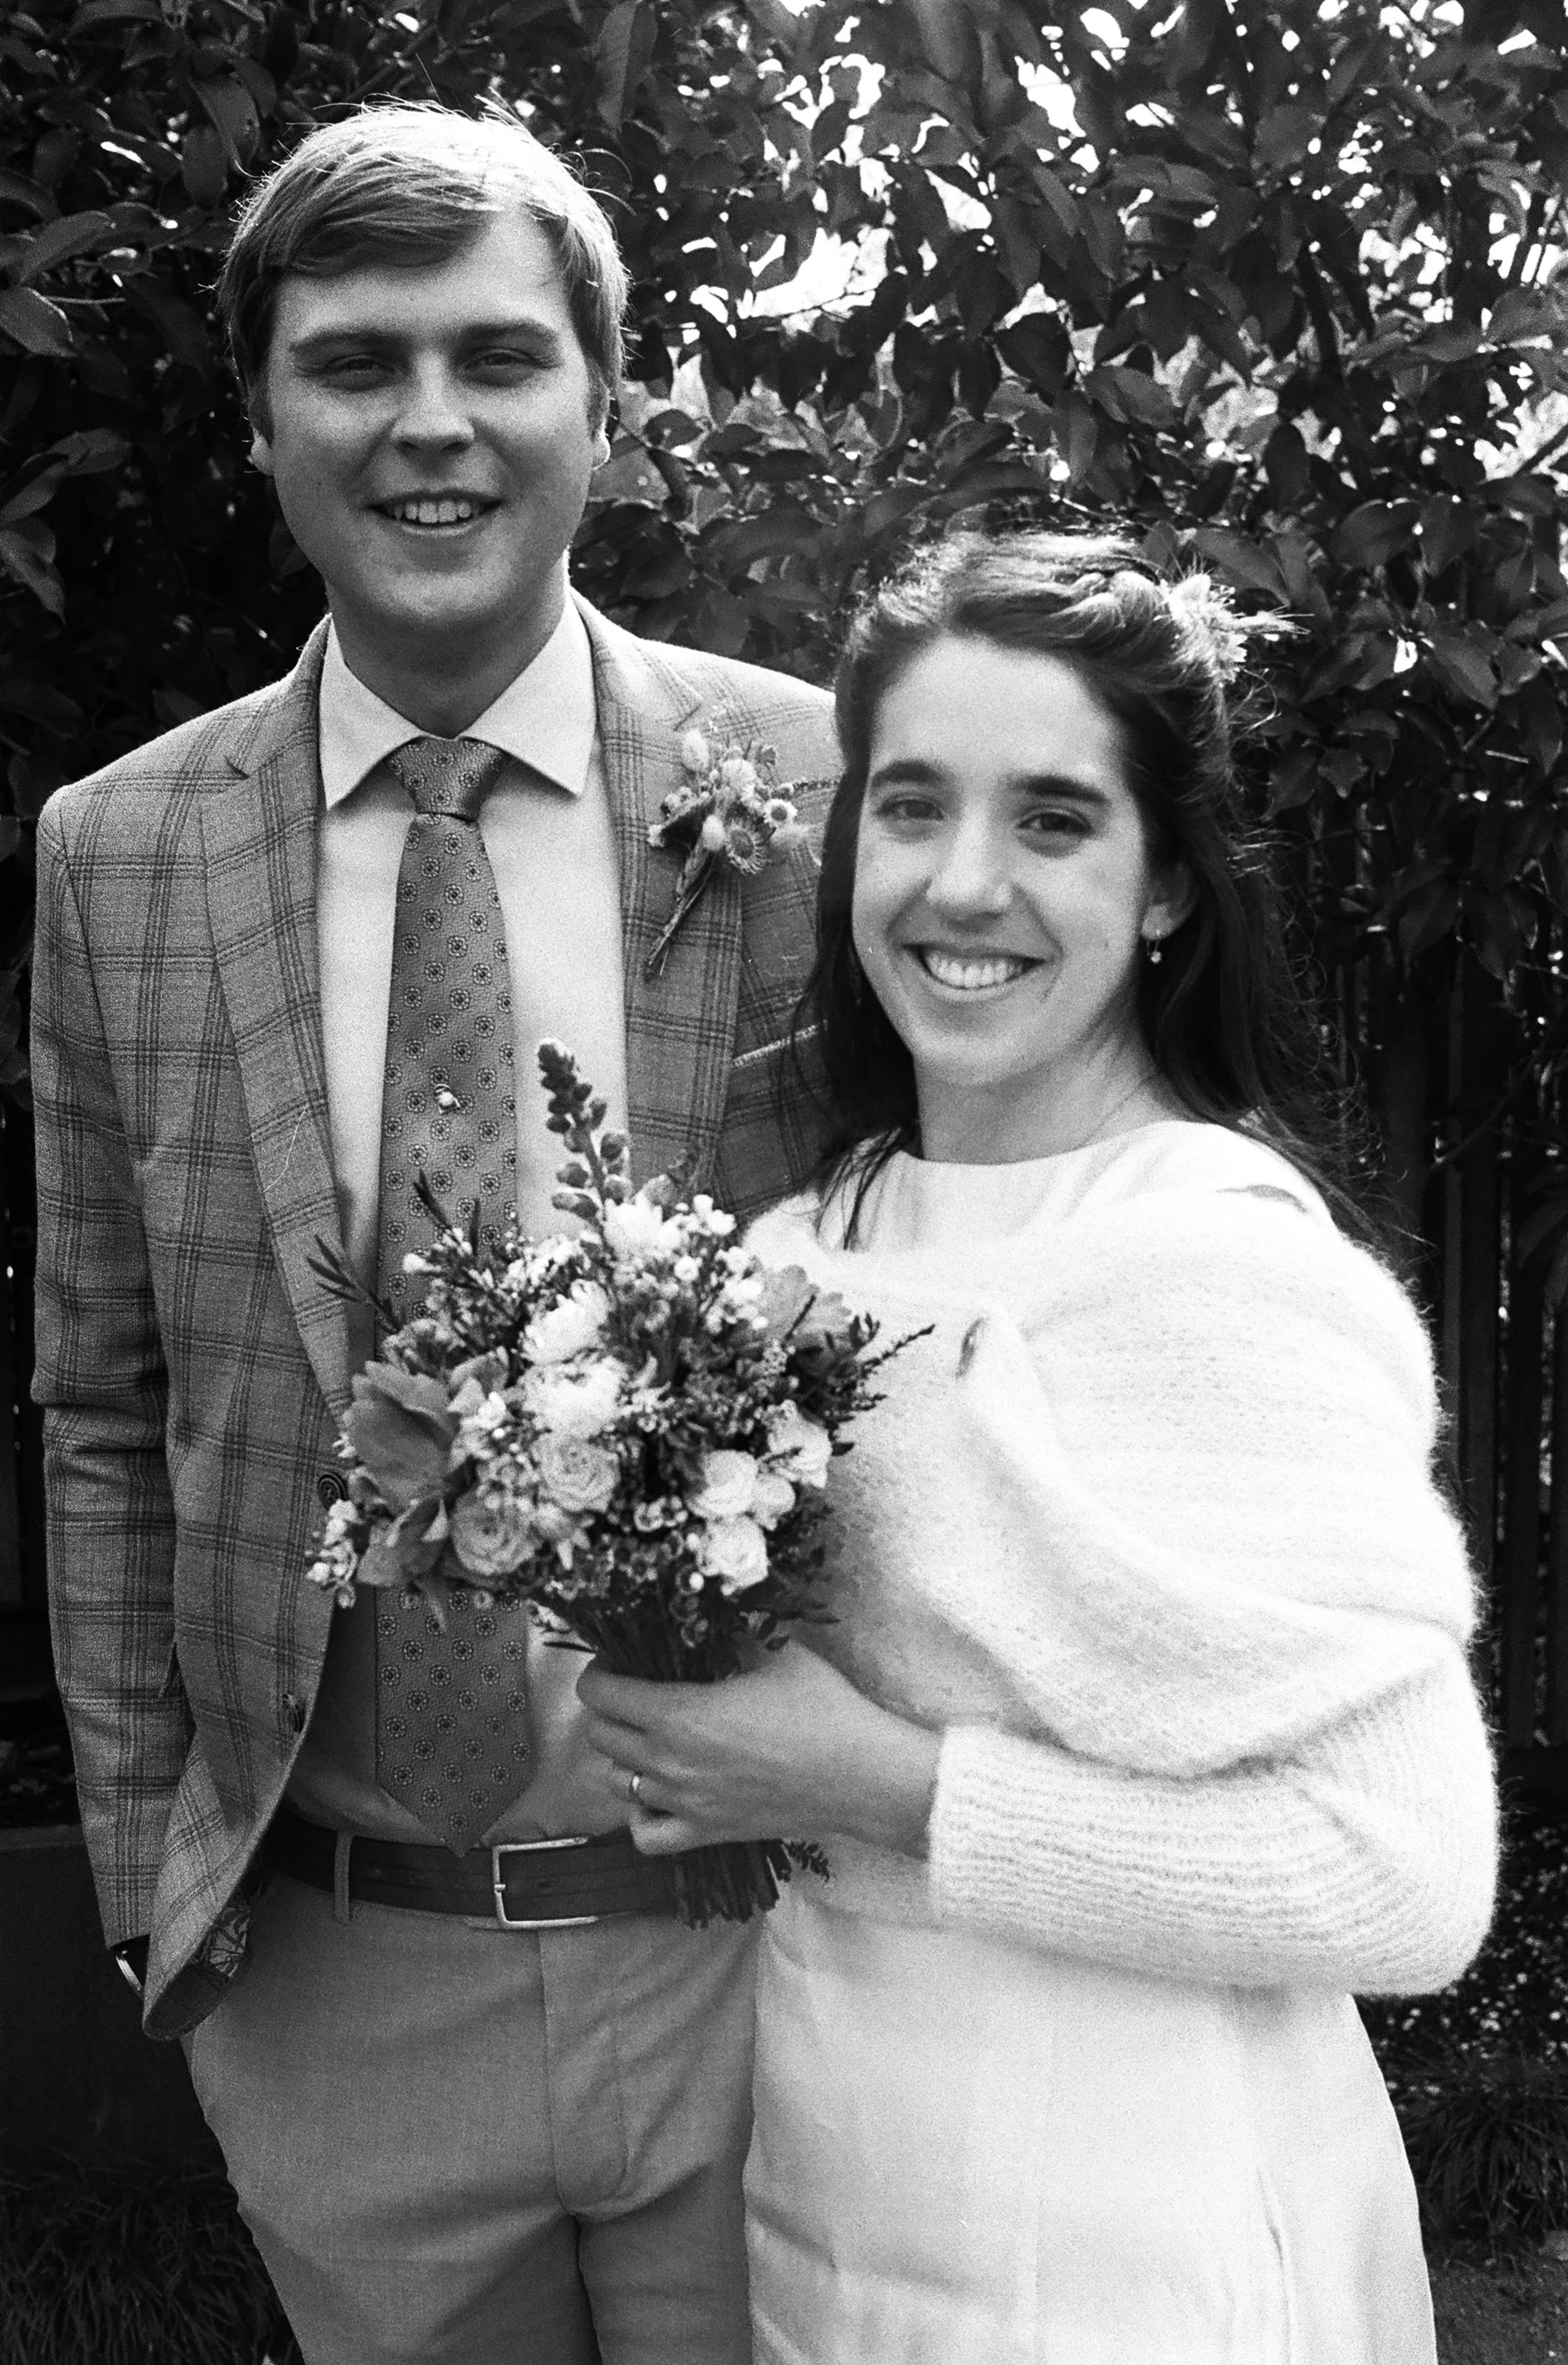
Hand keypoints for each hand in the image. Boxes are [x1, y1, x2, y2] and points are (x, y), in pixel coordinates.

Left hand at [578, 1640, 940, 1859]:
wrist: (861, 1774)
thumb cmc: (822, 1708)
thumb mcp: (774, 1650)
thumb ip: (729, 1631)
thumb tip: (704, 1611)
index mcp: (680, 1714)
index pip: (599, 1694)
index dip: (601, 1671)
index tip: (621, 1661)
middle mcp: (671, 1763)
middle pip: (600, 1737)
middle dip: (607, 1709)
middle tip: (634, 1691)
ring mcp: (686, 1804)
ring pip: (615, 1784)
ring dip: (622, 1757)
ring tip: (649, 1737)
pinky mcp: (706, 1834)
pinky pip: (646, 1835)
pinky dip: (640, 1814)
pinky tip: (659, 1793)